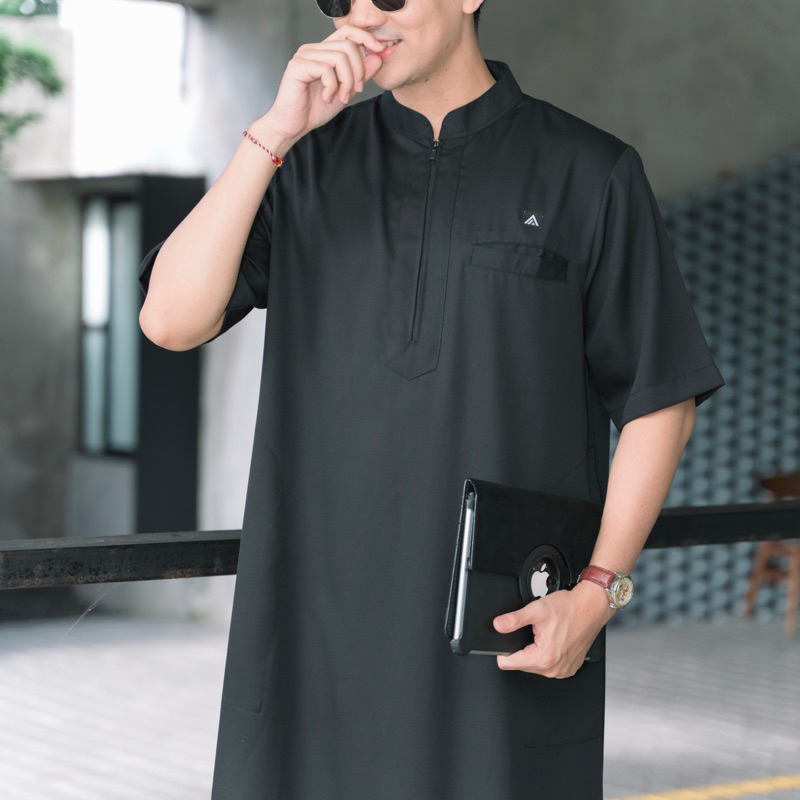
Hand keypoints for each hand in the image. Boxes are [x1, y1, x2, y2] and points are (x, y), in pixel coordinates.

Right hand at [261, 25, 387, 144]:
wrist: (293, 126)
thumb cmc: (314, 110)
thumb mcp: (345, 92)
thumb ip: (359, 75)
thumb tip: (377, 57)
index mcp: (323, 52)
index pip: (348, 32)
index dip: (366, 38)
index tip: (379, 51)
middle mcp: (313, 49)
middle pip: (348, 45)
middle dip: (358, 70)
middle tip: (356, 91)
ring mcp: (304, 56)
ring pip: (340, 57)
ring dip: (347, 81)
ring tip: (341, 97)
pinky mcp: (297, 66)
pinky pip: (326, 69)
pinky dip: (332, 87)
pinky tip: (327, 98)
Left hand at [492, 580, 612, 677]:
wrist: (591, 608)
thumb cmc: (569, 608)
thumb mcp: (536, 610)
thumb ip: (513, 620)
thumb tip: (498, 625)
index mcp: (543, 657)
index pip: (507, 664)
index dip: (503, 650)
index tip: (510, 638)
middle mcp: (553, 669)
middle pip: (521, 665)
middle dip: (523, 648)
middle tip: (534, 631)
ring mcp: (562, 671)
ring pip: (534, 666)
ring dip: (535, 652)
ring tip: (545, 634)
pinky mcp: (569, 669)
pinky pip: (549, 666)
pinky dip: (548, 655)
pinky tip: (554, 641)